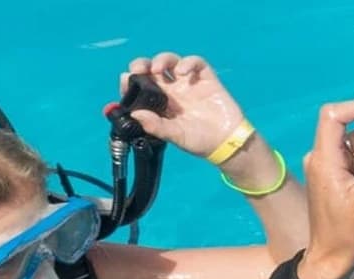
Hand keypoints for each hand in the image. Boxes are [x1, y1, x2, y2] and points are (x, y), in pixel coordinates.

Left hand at [118, 53, 252, 161]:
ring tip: (157, 68)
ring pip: (171, 62)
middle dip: (142, 65)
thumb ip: (156, 126)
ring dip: (162, 60)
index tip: (126, 81)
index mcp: (161, 104)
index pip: (141, 87)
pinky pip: (196, 63)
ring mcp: (189, 83)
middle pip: (152, 70)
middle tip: (138, 69)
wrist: (227, 143)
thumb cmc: (200, 142)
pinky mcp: (206, 79)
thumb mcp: (176, 136)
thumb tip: (135, 114)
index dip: (132, 81)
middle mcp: (173, 91)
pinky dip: (188, 63)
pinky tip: (184, 72)